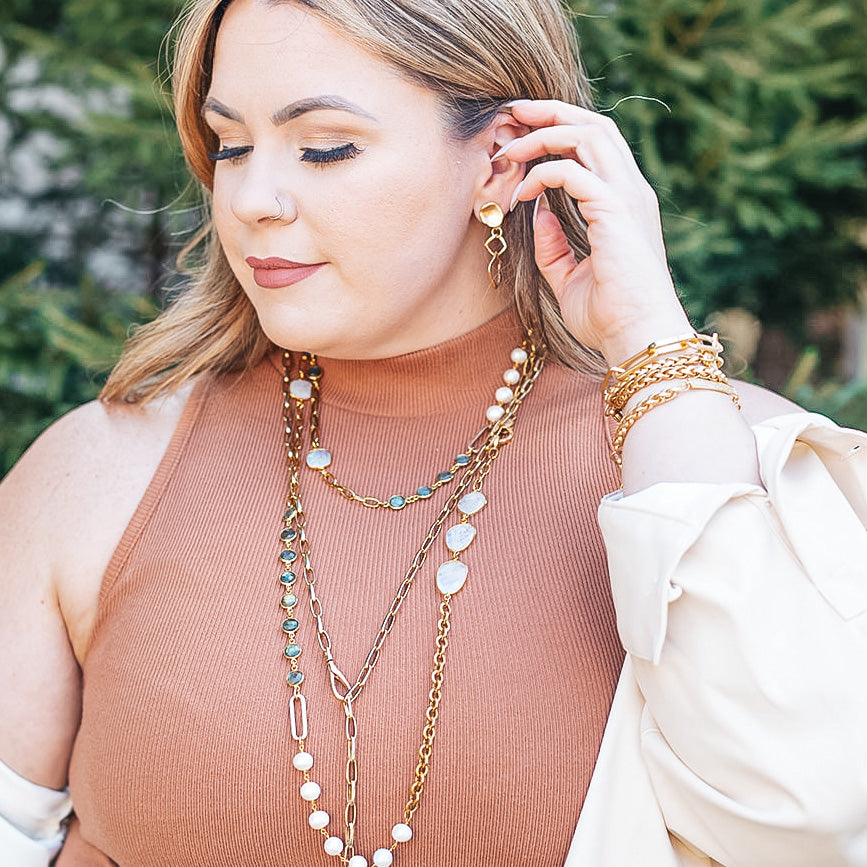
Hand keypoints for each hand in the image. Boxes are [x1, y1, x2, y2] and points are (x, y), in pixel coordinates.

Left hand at [498, 100, 691, 364]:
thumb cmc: (609, 316)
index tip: (520, 133)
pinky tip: (521, 194)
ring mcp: (627, 197)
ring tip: (509, 147)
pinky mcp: (616, 211)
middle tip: (510, 112)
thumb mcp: (569, 278)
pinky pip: (572, 171)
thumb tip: (538, 212)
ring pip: (586, 135)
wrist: (636, 337)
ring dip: (542, 133)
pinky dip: (542, 173)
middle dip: (549, 111)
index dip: (558, 129)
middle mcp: (630, 191)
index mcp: (624, 203)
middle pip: (593, 125)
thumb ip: (554, 245)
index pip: (595, 144)